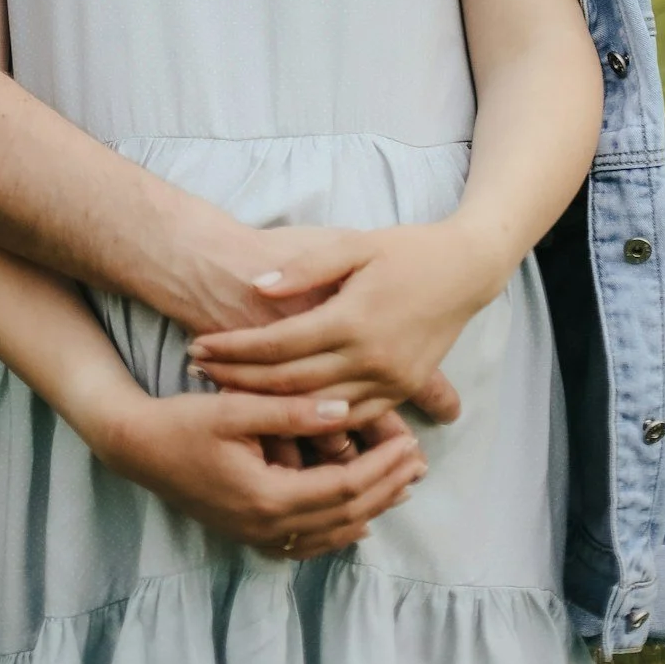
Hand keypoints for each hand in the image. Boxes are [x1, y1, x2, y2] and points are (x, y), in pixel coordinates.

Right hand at [89, 384, 427, 559]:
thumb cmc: (181, 421)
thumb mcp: (234, 407)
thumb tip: (344, 409)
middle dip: (387, 488)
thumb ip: (290, 410)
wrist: (135, 448)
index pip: (345, 488)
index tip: (412, 444)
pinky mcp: (251, 534)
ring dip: (370, 509)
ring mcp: (259, 536)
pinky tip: (358, 519)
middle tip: (420, 462)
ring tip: (401, 485)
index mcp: (268, 496)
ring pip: (331, 533)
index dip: (383, 468)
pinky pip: (309, 543)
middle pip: (346, 515)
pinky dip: (340, 529)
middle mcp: (268, 527)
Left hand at [189, 219, 494, 422]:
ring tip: (227, 393)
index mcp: (353, 320)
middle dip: (239, 379)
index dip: (235, 349)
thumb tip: (258, 286)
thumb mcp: (353, 243)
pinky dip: (314, 420)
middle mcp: (371, 358)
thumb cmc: (405, 249)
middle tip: (198, 371)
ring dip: (270, 404)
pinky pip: (351, 417)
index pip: (279, 345)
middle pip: (290, 382)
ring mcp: (390, 381)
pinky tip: (282, 414)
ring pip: (317, 408)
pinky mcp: (402, 390)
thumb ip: (304, 268)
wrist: (465, 270)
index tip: (200, 346)